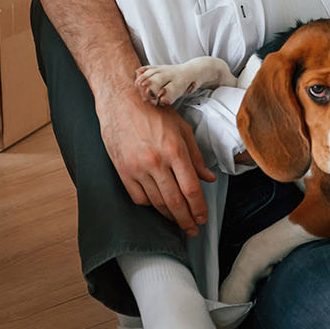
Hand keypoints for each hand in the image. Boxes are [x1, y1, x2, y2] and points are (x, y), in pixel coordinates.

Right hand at [95, 68, 216, 235]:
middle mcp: (156, 162)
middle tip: (193, 228)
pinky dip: (150, 205)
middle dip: (186, 220)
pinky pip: (138, 197)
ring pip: (157, 203)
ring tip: (178, 221)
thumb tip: (208, 178)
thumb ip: (196, 156)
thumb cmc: (153, 111)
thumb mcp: (182, 129)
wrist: (121, 100)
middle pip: (175, 202)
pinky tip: (158, 206)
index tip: (202, 218)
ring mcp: (137, 168)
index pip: (191, 189)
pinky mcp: (122, 171)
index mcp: (174, 150)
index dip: (199, 208)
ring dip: (169, 216)